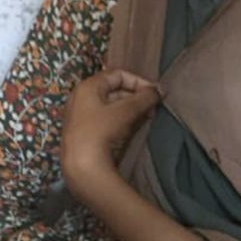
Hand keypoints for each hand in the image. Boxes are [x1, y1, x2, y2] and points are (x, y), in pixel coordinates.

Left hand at [60, 68, 160, 193]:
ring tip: (147, 117)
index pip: (117, 74)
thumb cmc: (101, 131)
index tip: (155, 93)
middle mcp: (80, 97)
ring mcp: (80, 114)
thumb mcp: (126, 111)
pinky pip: (105, 118)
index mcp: (87, 87)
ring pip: (111, 105)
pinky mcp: (83, 131)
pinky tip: (134, 127)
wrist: (82, 165)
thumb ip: (145, 97)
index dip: (138, 81)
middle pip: (113, 89)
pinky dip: (121, 119)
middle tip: (154, 107)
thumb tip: (160, 89)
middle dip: (136, 96)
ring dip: (131, 109)